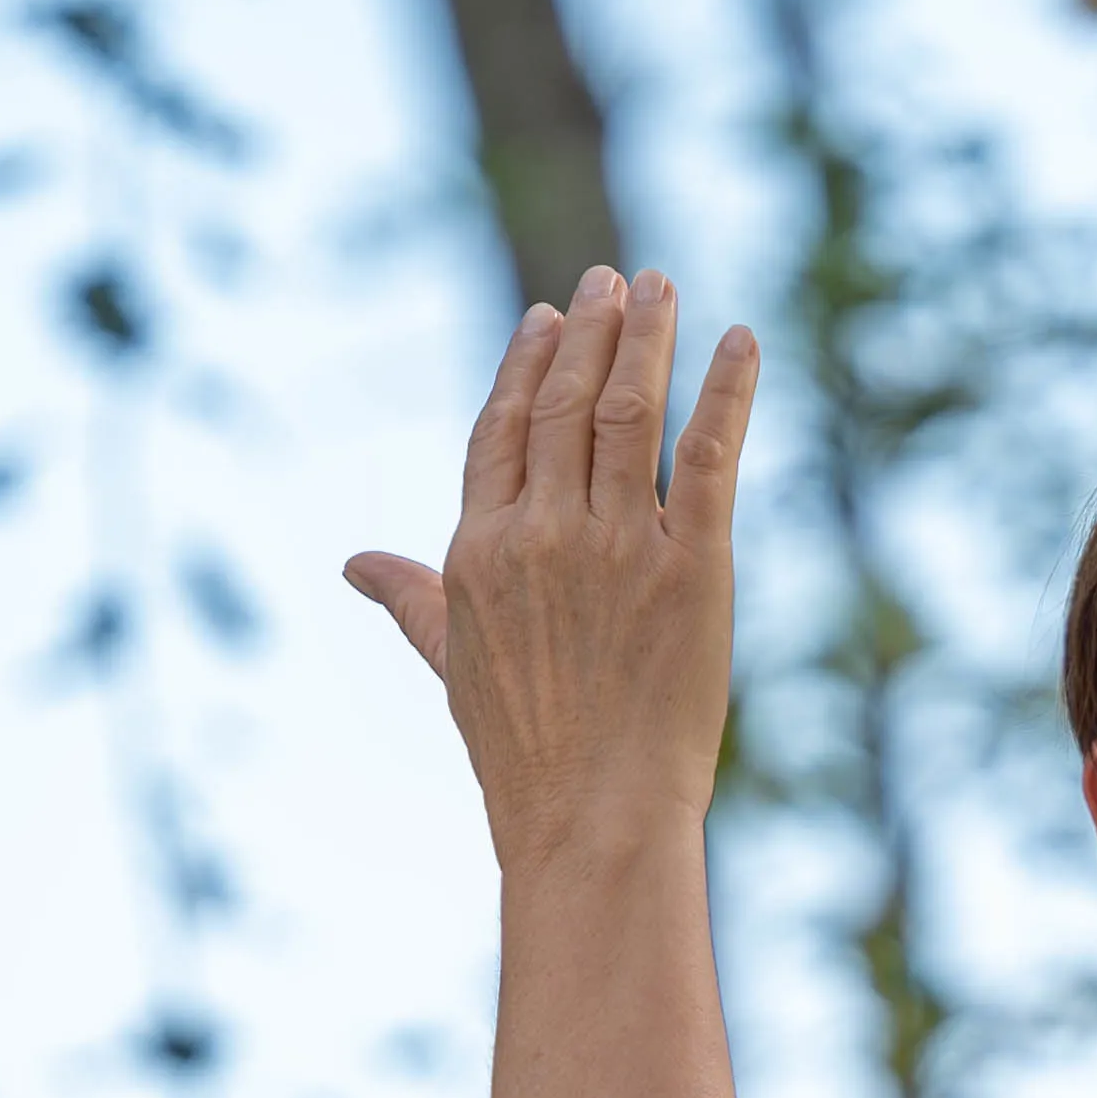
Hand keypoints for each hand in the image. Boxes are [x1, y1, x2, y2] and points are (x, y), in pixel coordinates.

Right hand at [347, 265, 759, 862]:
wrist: (590, 819)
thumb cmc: (522, 754)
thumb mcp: (451, 664)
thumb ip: (411, 600)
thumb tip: (354, 567)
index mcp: (479, 550)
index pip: (503, 428)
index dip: (528, 366)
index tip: (550, 316)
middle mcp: (543, 535)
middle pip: (568, 404)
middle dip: (594, 330)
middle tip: (620, 278)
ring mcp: (617, 547)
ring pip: (632, 412)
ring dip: (651, 339)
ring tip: (666, 287)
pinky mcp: (691, 568)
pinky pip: (711, 456)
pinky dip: (729, 392)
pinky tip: (742, 341)